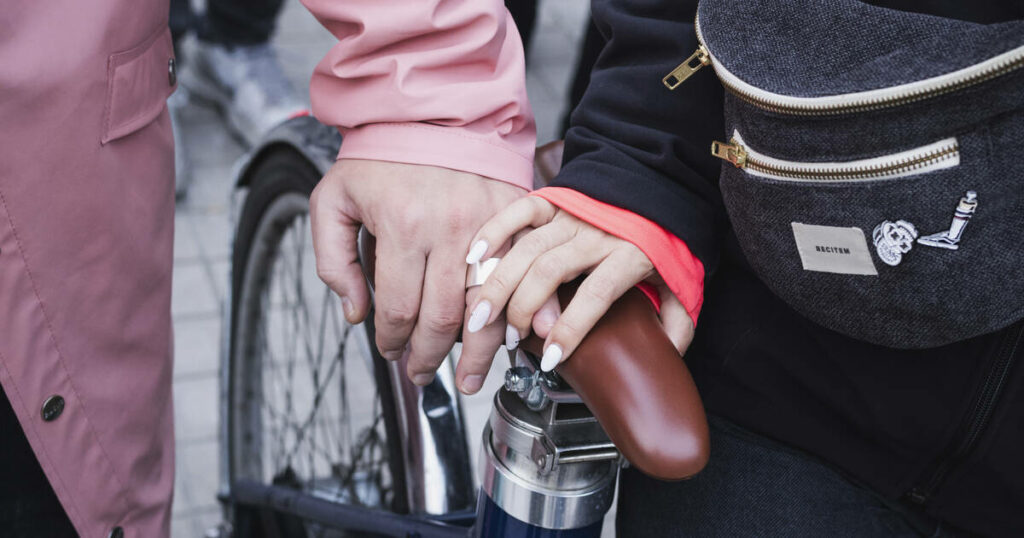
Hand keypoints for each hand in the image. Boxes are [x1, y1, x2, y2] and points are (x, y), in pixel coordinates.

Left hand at [310, 158, 523, 390]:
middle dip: (429, 357)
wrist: (433, 108)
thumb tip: (355, 314)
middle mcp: (450, 228)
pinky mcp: (516, 214)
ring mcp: (489, 222)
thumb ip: (332, 261)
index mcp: (403, 226)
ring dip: (478, 352)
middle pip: (444, 318)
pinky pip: (522, 274)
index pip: (397, 308)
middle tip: (421, 375)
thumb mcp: (333, 200)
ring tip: (468, 380)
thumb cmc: (379, 157)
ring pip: (489, 306)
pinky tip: (520, 340)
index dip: (390, 340)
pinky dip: (524, 312)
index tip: (387, 351)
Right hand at [464, 196, 693, 373]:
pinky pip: (520, 211)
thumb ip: (678, 321)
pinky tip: (476, 257)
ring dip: (500, 282)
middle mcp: (596, 234)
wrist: (663, 182)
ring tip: (481, 314)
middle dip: (523, 309)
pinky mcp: (556, 200)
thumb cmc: (667, 236)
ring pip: (528, 248)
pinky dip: (495, 231)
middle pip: (550, 271)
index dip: (570, 329)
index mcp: (629, 255)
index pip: (595, 295)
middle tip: (511, 338)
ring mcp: (572, 215)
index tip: (552, 357)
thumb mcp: (682, 281)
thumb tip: (667, 357)